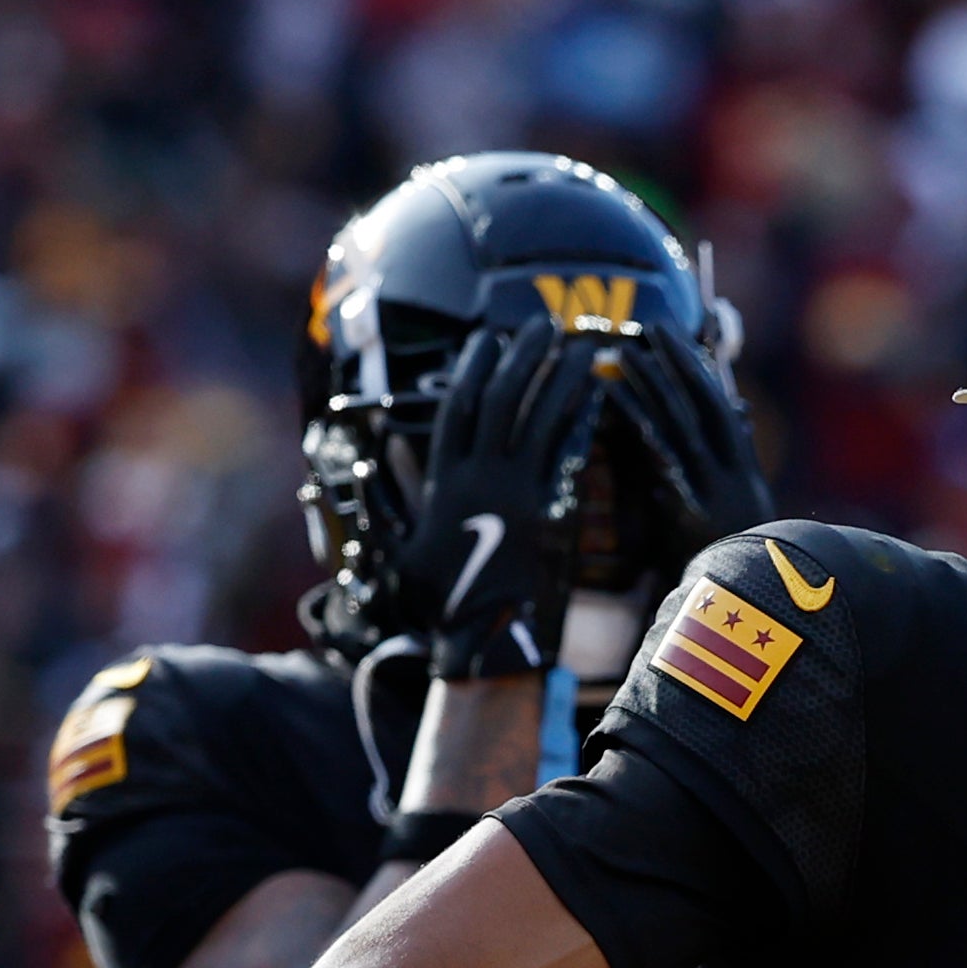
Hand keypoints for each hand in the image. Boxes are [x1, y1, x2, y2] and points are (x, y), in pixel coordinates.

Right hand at [401, 319, 601, 679]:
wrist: (485, 643)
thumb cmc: (440, 603)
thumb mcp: (395, 553)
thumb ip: (383, 504)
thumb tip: (368, 461)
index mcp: (445, 484)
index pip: (457, 411)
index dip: (472, 370)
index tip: (486, 339)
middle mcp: (482, 480)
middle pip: (502, 402)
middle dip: (520, 359)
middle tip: (540, 324)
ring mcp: (519, 494)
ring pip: (538, 421)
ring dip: (557, 379)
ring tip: (576, 345)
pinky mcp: (552, 513)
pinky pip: (568, 457)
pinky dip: (581, 421)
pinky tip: (598, 394)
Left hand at [604, 320, 773, 571]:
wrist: (743, 624)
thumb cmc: (724, 577)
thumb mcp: (733, 521)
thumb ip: (724, 473)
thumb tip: (733, 422)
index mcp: (744, 477)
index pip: (723, 410)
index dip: (700, 372)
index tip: (677, 340)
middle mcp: (734, 478)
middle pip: (708, 405)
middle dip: (681, 363)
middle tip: (653, 325)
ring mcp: (715, 492)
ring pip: (684, 424)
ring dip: (654, 382)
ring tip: (624, 348)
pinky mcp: (691, 510)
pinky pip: (662, 455)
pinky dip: (639, 420)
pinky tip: (614, 395)